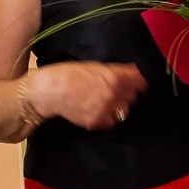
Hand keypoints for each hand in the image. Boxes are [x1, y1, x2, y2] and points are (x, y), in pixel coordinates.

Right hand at [30, 62, 145, 130]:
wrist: (49, 91)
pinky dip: (108, 118)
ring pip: (124, 110)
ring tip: (107, 101)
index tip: (135, 83)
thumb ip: (116, 70)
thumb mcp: (94, 66)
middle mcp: (113, 95)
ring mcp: (105, 110)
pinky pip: (111, 122)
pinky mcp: (97, 121)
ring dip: (119, 106)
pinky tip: (101, 111)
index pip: (139, 83)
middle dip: (127, 93)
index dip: (137, 82)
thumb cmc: (68, 74)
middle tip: (118, 91)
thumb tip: (133, 71)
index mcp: (114, 78)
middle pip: (133, 97)